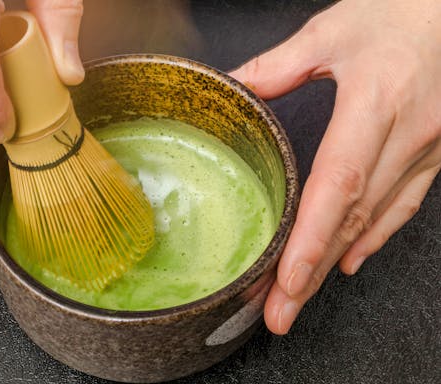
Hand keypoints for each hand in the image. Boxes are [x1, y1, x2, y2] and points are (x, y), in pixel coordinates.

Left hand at [230, 0, 440, 334]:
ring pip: (375, 220)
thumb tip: (233, 87)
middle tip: (277, 314)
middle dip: (311, 273)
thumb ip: (278, 65)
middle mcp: (406, 135)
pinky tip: (350, 260)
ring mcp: (427, 148)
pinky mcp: (435, 152)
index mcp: (375, 103)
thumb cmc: (403, 11)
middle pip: (351, 217)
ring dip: (335, 263)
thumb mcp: (333, 31)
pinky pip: (403, 205)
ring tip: (299, 298)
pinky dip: (374, 237)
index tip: (283, 281)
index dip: (311, 239)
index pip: (337, 185)